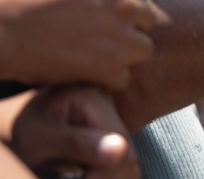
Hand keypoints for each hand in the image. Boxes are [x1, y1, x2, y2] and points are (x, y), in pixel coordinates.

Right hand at [0, 0, 154, 89]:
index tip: (106, 6)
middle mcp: (125, 1)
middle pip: (146, 16)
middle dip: (128, 24)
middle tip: (102, 33)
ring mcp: (120, 35)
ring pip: (143, 47)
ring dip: (124, 53)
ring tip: (98, 55)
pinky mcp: (108, 66)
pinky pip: (123, 77)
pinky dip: (106, 79)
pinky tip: (86, 74)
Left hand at [9, 86, 138, 178]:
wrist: (13, 124)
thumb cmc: (19, 130)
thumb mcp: (38, 139)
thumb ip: (76, 142)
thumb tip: (118, 151)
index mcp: (91, 96)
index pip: (119, 139)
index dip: (107, 169)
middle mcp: (108, 100)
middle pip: (127, 149)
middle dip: (108, 173)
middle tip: (81, 178)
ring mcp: (111, 113)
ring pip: (126, 156)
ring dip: (108, 173)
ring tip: (82, 173)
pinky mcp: (109, 127)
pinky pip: (119, 158)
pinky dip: (106, 172)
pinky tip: (87, 172)